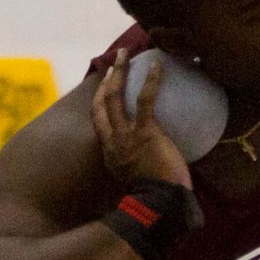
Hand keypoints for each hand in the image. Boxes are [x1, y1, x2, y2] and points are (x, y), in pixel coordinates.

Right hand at [93, 52, 191, 190]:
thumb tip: (152, 159)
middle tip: (113, 62)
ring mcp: (126, 136)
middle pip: (101, 104)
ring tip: (125, 54)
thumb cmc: (155, 199)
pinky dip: (151, 81)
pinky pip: (145, 100)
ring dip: (118, 72)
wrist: (159, 206)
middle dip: (105, 80)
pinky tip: (158, 65)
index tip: (104, 86)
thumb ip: (138, 165)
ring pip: (115, 97)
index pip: (99, 121)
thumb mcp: (137, 180)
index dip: (99, 100)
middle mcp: (112, 141)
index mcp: (110, 153)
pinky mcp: (145, 132)